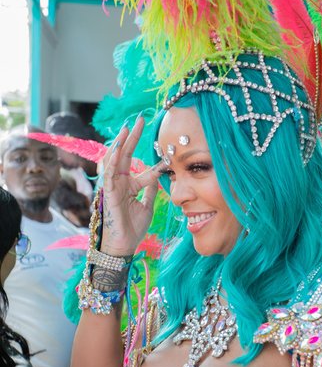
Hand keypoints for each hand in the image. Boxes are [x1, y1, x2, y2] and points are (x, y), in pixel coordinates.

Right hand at [101, 117, 161, 255]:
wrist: (125, 245)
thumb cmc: (133, 228)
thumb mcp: (147, 205)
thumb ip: (150, 189)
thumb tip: (157, 175)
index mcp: (130, 186)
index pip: (143, 169)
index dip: (155, 161)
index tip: (167, 151)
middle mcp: (120, 183)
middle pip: (125, 156)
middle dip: (132, 138)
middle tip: (140, 120)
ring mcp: (113, 187)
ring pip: (114, 160)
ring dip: (120, 143)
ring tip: (126, 128)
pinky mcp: (108, 193)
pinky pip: (108, 174)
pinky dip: (112, 161)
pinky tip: (117, 149)